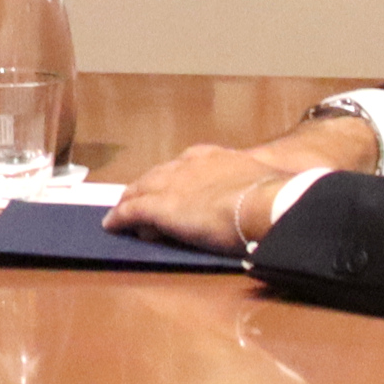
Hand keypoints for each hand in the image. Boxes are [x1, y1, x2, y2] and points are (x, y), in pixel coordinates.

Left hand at [105, 143, 289, 254]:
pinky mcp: (160, 207)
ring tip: (120, 211)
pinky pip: (132, 211)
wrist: (265, 203)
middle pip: (158, 174)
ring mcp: (172, 184)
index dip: (173, 177)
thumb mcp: (257, 183)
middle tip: (135, 197)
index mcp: (215, 158)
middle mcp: (188, 165)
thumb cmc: (272, 196)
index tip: (169, 184)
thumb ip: (245, 188)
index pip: (185, 164)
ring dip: (129, 200)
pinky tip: (111, 225)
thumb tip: (245, 200)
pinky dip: (119, 218)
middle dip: (146, 186)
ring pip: (141, 190)